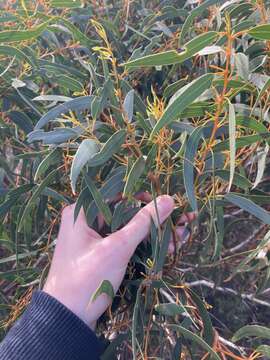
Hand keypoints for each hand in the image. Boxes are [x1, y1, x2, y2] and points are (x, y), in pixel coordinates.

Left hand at [43, 195, 191, 329]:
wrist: (67, 320)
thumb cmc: (88, 278)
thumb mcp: (118, 248)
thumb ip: (143, 223)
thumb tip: (168, 199)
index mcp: (82, 211)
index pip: (117, 193)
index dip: (143, 196)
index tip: (166, 203)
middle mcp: (86, 220)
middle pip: (126, 212)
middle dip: (153, 218)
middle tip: (179, 221)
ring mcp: (93, 238)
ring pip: (128, 228)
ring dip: (152, 233)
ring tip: (180, 236)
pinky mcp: (100, 253)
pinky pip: (124, 242)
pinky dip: (142, 244)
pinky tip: (166, 247)